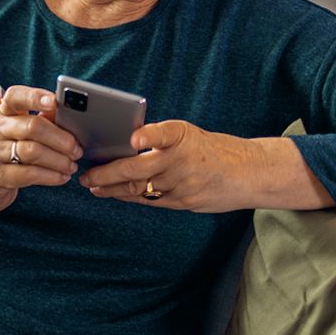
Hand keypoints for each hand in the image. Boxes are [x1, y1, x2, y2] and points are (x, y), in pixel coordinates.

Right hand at [0, 85, 82, 222]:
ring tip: (72, 165)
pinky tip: (62, 177)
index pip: (15, 97)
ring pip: (32, 151)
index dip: (35, 97)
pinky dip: (50, 176)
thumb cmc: (12, 152)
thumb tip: (71, 115)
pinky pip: (28, 174)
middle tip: (77, 149)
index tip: (55, 101)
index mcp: (3, 113)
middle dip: (60, 138)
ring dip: (58, 160)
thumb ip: (45, 122)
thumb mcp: (24, 134)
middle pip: (31, 126)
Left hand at [77, 120, 269, 211]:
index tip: (135, 138)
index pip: (165, 133)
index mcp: (184, 136)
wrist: (249, 173)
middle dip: (107, 174)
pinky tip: (114, 195)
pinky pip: (151, 200)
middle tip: (86, 176)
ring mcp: (183, 183)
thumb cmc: (214, 149)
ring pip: (139, 189)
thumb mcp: (191, 136)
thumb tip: (127, 146)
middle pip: (138, 169)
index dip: (149, 135)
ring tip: (94, 187)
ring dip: (113, 189)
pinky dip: (130, 197)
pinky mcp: (185, 201)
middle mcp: (182, 159)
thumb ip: (162, 140)